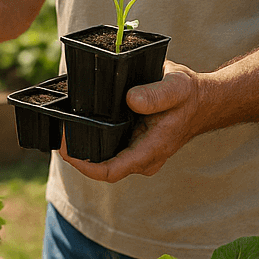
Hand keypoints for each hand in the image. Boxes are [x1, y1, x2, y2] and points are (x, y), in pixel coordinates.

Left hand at [60, 60, 204, 181]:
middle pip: (101, 166)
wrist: (201, 99)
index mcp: (150, 150)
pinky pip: (107, 145)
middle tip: (56, 131)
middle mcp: (141, 157)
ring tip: (61, 125)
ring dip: (81, 145)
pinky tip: (78, 120)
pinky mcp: (132, 142)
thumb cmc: (189, 94)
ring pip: (102, 157)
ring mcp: (136, 152)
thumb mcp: (176, 86)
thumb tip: (131, 100)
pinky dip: (91, 135)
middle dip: (76, 153)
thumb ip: (156, 94)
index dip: (82, 165)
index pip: (110, 171)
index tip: (64, 147)